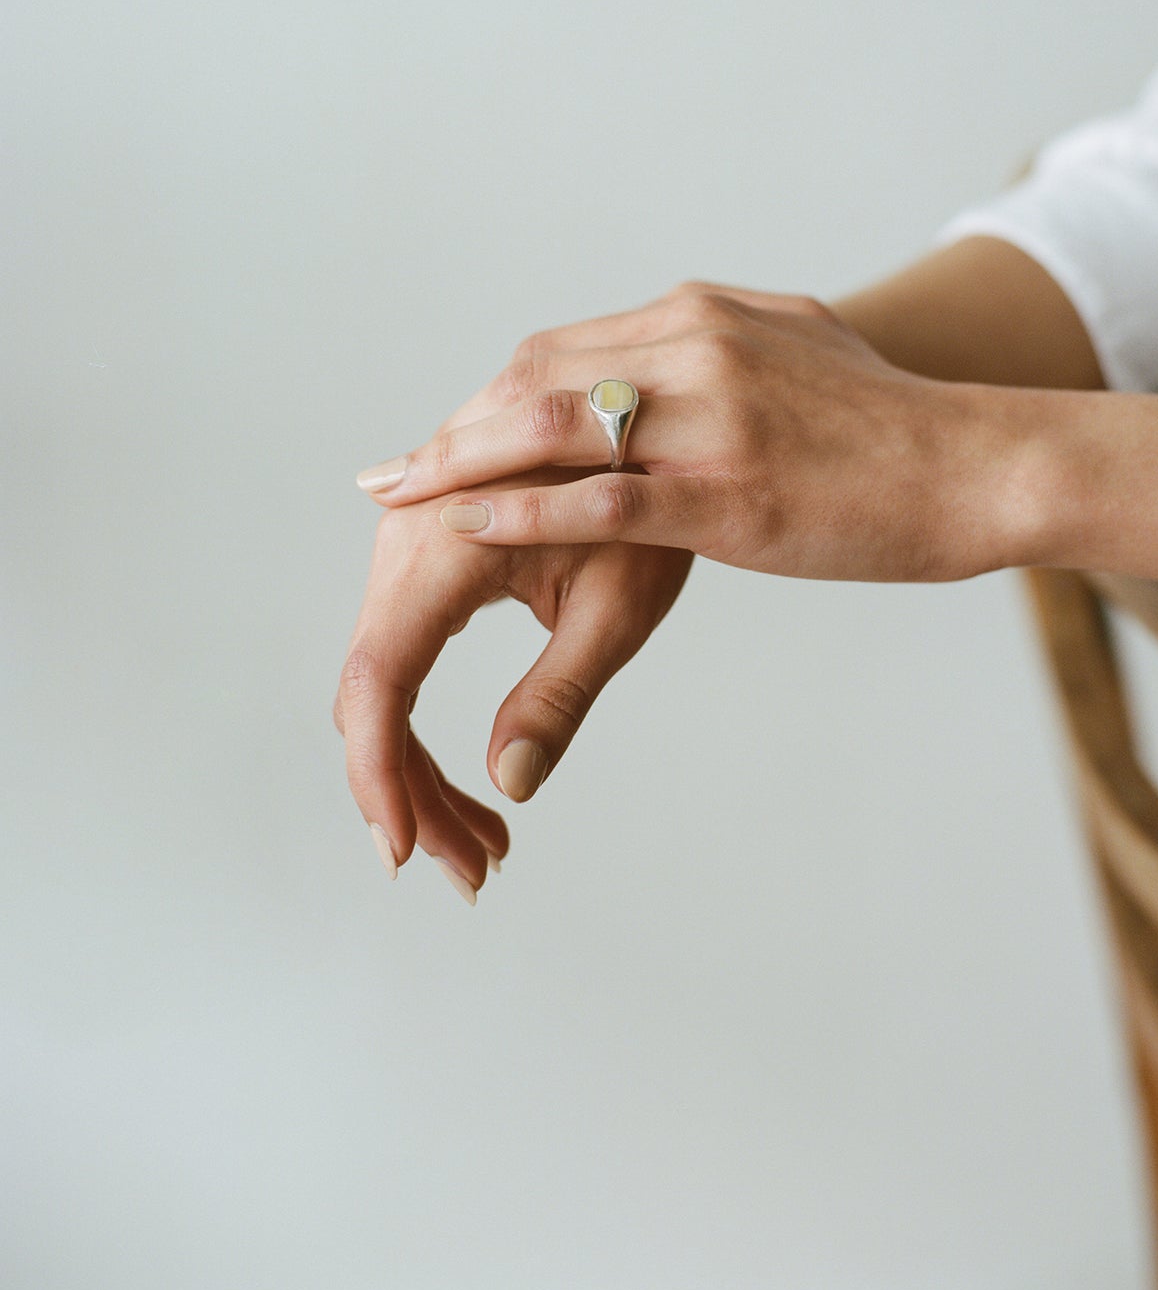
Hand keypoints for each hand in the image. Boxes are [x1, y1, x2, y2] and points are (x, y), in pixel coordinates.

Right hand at [335, 469, 690, 893]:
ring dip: (418, 765)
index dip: (381, 772)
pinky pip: (401, 648)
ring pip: (385, 676)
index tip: (405, 851)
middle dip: (412, 791)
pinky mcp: (423, 548)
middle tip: (475, 868)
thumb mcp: (619, 605)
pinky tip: (471, 782)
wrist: (649, 421)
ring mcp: (408, 537)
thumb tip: (512, 783)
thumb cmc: (649, 504)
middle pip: (377, 691)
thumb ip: (559, 693)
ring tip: (483, 844)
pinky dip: (423, 721)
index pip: (382, 679)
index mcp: (450, 541)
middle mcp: (408, 533)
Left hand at [357, 282, 1033, 585]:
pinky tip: (472, 528)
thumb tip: (682, 349)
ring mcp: (713, 417)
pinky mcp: (733, 491)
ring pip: (552, 428)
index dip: (486, 399)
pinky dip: (528, 510)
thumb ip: (731, 346)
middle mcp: (697, 348)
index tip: (438, 437)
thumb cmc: (896, 421)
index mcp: (706, 317)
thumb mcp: (805, 348)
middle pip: (535, 379)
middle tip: (387, 476)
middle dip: (452, 431)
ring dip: (461, 465)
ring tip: (399, 503)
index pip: (562, 351)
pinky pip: (605, 497)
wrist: (979, 463)